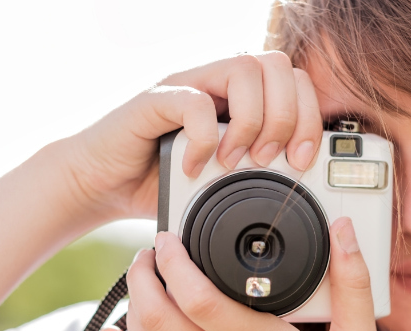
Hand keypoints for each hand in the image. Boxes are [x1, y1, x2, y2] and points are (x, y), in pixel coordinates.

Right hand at [65, 51, 322, 219]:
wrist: (102, 184)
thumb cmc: (161, 182)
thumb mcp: (223, 183)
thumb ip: (258, 174)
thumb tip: (302, 185)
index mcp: (239, 98)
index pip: (293, 80)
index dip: (308, 117)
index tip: (302, 161)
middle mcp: (216, 83)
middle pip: (277, 65)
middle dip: (287, 118)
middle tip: (271, 160)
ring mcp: (186, 86)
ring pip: (244, 69)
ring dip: (251, 122)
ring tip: (235, 161)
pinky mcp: (154, 100)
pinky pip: (194, 102)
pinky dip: (204, 139)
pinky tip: (196, 167)